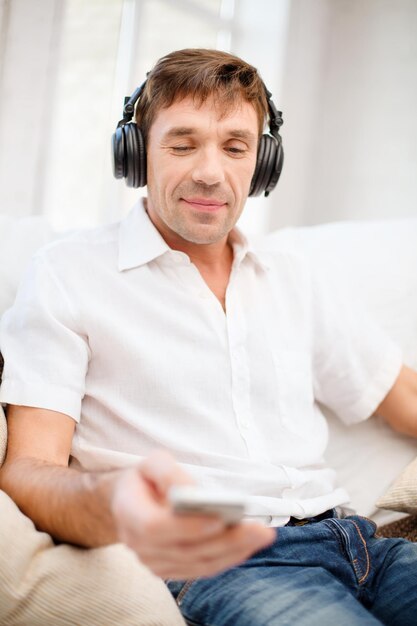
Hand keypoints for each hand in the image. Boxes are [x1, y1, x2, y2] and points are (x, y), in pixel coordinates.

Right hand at [111, 450, 274, 578]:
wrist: (131, 502)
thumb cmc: (146, 478)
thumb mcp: (153, 462)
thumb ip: (169, 473)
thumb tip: (192, 492)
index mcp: (128, 513)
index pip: (155, 528)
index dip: (187, 526)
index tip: (218, 518)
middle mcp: (138, 545)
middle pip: (185, 550)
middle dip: (225, 540)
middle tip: (260, 529)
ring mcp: (154, 562)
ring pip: (198, 564)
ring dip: (233, 551)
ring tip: (263, 535)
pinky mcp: (171, 571)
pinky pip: (202, 569)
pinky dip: (228, 558)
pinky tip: (249, 545)